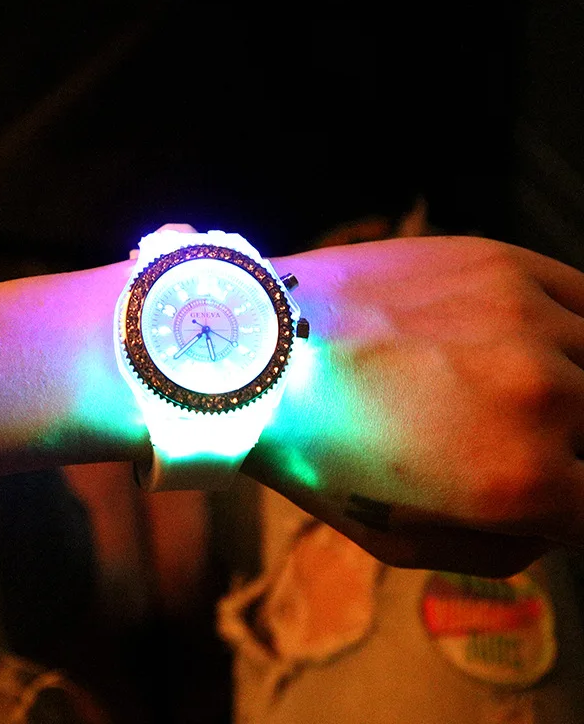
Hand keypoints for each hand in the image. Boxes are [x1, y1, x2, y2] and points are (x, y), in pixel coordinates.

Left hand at [244, 235, 583, 576]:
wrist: (260, 351)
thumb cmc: (316, 453)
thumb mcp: (399, 544)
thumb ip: (505, 549)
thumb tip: (559, 520)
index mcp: (522, 480)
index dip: (576, 507)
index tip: (553, 493)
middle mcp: (543, 395)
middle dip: (572, 450)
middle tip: (524, 445)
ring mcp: (527, 318)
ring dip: (577, 388)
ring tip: (525, 394)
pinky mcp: (502, 263)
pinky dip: (576, 328)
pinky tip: (540, 342)